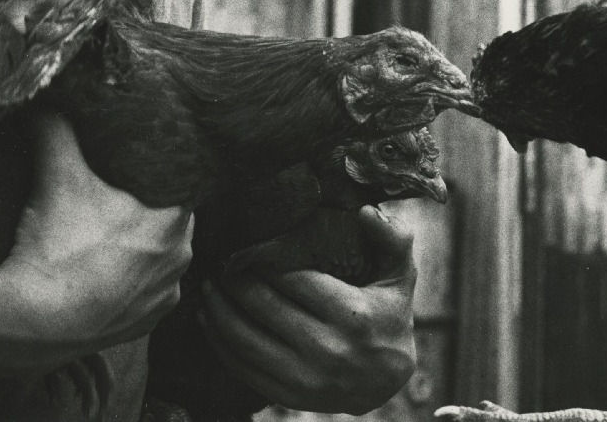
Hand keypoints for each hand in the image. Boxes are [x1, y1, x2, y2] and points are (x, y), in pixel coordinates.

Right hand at [0, 115, 192, 364]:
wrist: (34, 320)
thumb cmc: (56, 245)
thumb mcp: (57, 175)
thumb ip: (57, 130)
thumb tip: (47, 98)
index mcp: (174, 216)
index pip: (177, 182)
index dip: (155, 173)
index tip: (132, 169)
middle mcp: (182, 254)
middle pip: (169, 218)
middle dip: (145, 210)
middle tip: (112, 201)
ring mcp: (167, 292)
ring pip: (160, 256)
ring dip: (139, 248)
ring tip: (105, 238)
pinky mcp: (150, 322)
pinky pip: (148, 292)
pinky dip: (131, 283)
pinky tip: (107, 274)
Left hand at [200, 205, 417, 413]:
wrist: (388, 382)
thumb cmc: (389, 315)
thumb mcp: (399, 275)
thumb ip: (391, 238)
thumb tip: (364, 210)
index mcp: (354, 315)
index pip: (295, 280)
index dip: (266, 260)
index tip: (248, 244)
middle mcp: (329, 350)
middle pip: (265, 308)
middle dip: (236, 281)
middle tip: (220, 260)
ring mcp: (307, 378)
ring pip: (246, 340)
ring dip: (219, 311)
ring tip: (207, 287)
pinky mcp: (289, 396)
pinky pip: (243, 368)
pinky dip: (220, 343)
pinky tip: (209, 320)